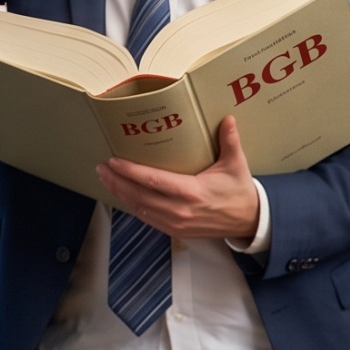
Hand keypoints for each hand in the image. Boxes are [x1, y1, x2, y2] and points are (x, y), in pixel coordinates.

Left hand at [97, 117, 261, 241]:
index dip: (130, 171)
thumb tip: (228, 118)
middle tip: (101, 168)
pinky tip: (122, 195)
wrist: (248, 220)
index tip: (113, 161)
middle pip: (139, 195)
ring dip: (120, 194)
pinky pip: (146, 219)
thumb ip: (230, 141)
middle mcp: (180, 210)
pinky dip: (132, 206)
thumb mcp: (236, 164)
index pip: (153, 181)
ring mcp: (175, 223)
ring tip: (106, 179)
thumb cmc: (239, 191)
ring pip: (139, 208)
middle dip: (117, 181)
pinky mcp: (174, 231)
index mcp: (192, 191)